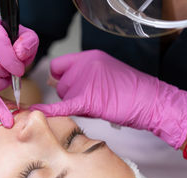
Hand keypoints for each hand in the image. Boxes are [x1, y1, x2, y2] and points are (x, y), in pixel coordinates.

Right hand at [0, 16, 38, 127]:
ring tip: (6, 78)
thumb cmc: (14, 39)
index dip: (10, 60)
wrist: (1, 40)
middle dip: (6, 75)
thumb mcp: (27, 36)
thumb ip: (27, 43)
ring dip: (1, 85)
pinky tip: (5, 117)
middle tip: (13, 73)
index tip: (19, 70)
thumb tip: (19, 55)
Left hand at [31, 50, 186, 148]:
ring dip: (75, 103)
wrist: (150, 100)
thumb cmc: (129, 90)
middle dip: (71, 94)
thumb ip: (79, 74)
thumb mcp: (103, 73)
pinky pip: (62, 105)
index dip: (59, 77)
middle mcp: (84, 64)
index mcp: (89, 56)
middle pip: (60, 83)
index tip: (65, 84)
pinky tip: (36, 111)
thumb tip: (51, 80)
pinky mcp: (88, 98)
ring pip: (64, 96)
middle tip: (94, 98)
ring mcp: (85, 80)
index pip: (58, 65)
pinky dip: (49, 109)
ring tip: (99, 103)